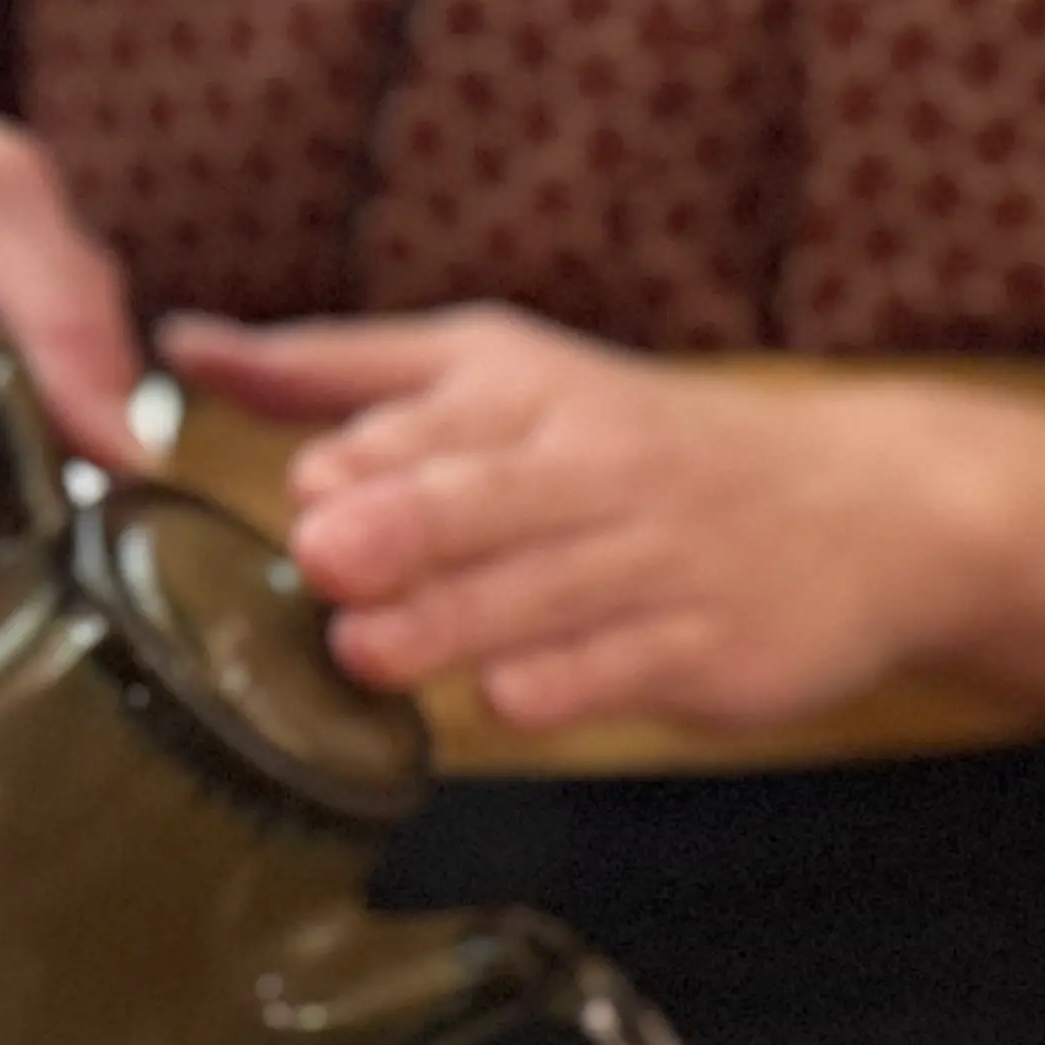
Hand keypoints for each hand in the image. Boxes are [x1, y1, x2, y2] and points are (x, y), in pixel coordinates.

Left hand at [177, 308, 1001, 737]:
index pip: (429, 415)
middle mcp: (591, 466)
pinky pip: (622, 665)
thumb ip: (340, 371)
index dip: (364, 460)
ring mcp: (653, 559)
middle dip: (404, 521)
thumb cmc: (642, 448)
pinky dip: (563, 682)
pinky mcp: (706, 645)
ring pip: (539, 592)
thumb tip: (184, 345)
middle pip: (483, 495)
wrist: (861, 508)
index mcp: (528, 392)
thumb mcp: (500, 376)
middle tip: (325, 555)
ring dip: (452, 621)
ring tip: (366, 649)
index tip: (308, 494)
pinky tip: (505, 698)